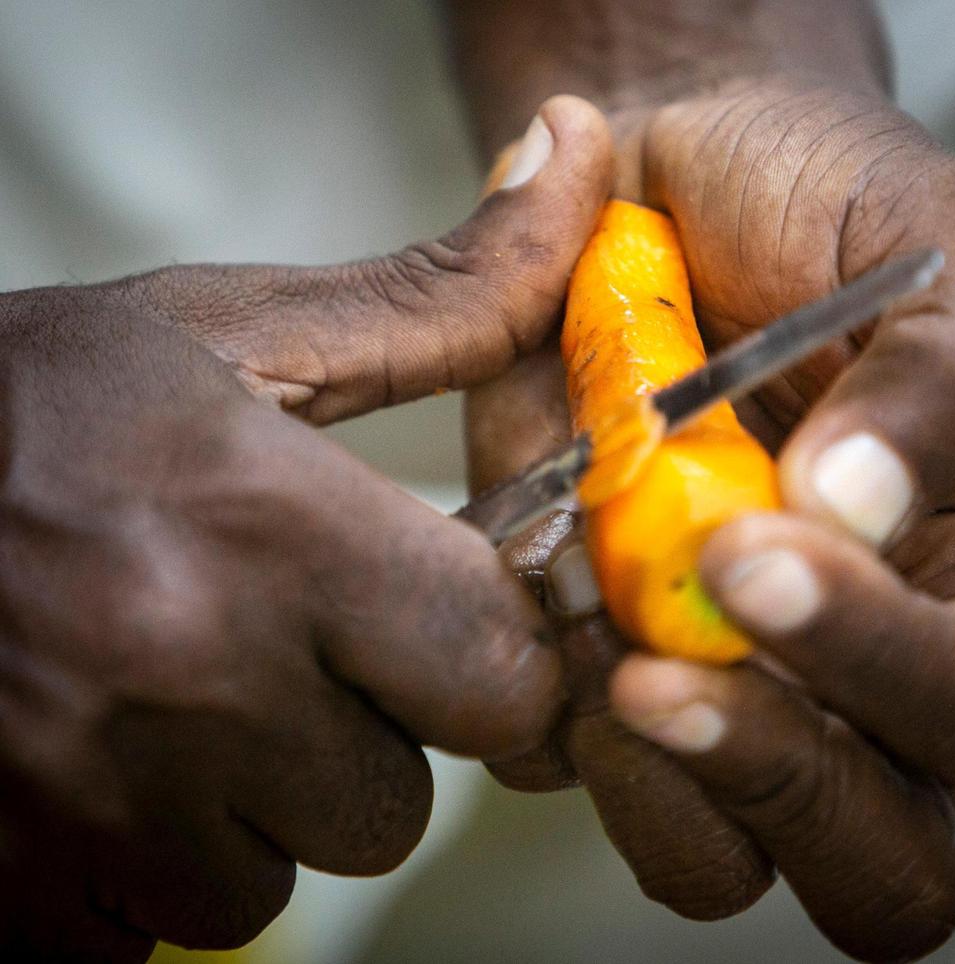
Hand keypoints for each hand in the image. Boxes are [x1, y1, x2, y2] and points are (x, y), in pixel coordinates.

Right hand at [0, 97, 611, 961]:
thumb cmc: (29, 409)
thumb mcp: (235, 330)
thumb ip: (443, 291)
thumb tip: (579, 159)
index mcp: (261, 531)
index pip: (498, 664)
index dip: (493, 648)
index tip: (454, 614)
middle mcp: (184, 684)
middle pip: (405, 790)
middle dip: (380, 728)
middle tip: (299, 642)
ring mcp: (96, 811)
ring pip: (295, 866)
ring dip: (272, 795)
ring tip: (189, 688)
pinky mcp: (33, 895)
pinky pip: (187, 916)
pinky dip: (177, 848)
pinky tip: (120, 751)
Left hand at [466, 76, 954, 959]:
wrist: (660, 186)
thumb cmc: (812, 201)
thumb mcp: (923, 241)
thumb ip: (941, 376)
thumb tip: (864, 514)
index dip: (876, 666)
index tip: (755, 556)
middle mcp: (850, 662)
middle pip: (871, 855)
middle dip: (768, 782)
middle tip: (662, 674)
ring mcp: (718, 678)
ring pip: (708, 852)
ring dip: (639, 772)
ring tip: (587, 630)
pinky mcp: (593, 663)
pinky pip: (560, 764)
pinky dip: (533, 712)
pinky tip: (529, 597)